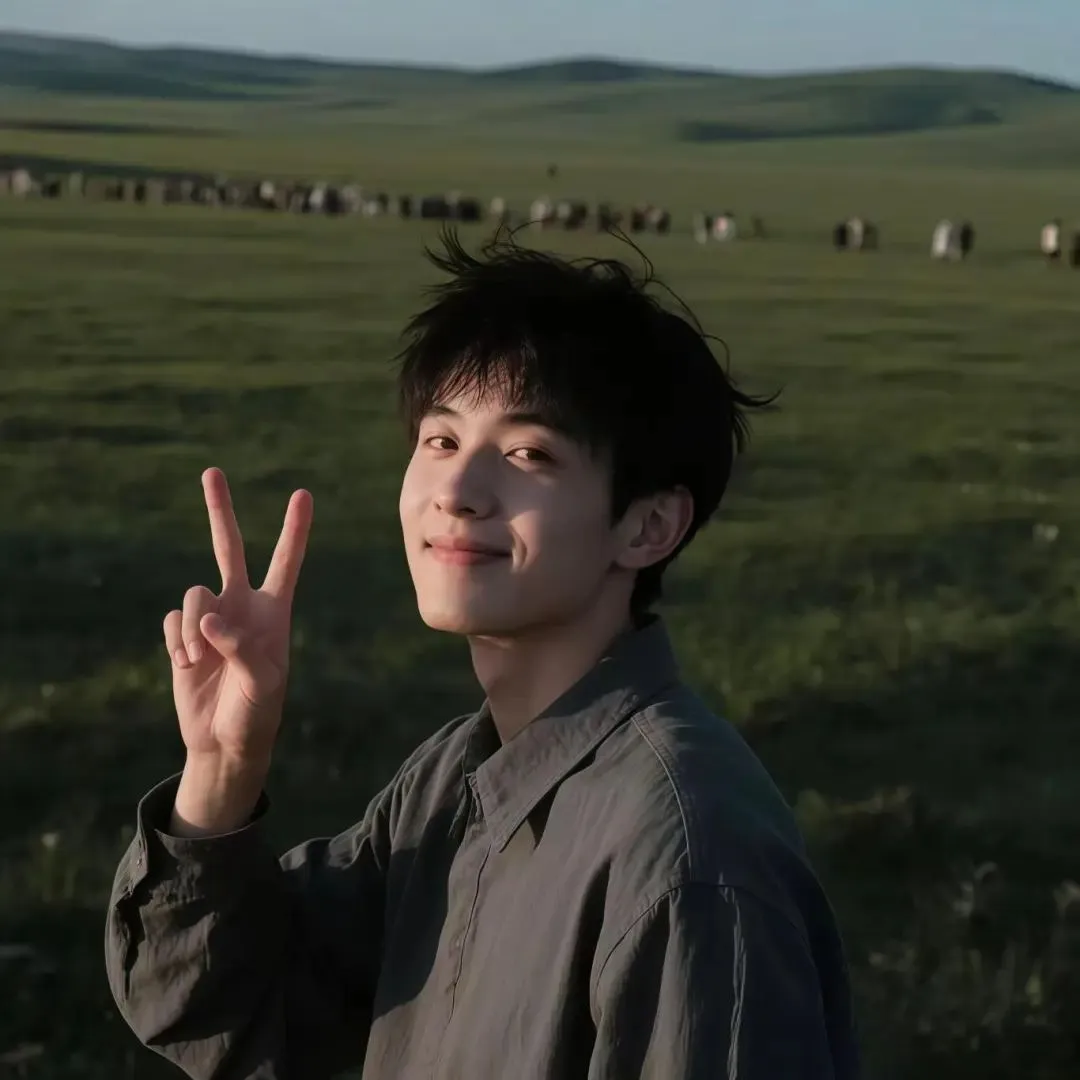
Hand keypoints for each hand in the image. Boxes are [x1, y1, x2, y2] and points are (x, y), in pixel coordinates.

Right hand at [164, 468, 312, 768]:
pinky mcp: (184, 634)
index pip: (286, 563)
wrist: (223, 740)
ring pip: (194, 593)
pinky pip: (174, 620)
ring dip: (194, 628)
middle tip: (212, 472)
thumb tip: (209, 620)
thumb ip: (242, 648)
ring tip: (200, 660)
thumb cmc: (256, 712)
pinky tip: (187, 665)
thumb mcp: (264, 684)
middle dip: (220, 510)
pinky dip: (177, 642)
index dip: (295, 530)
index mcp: (274, 612)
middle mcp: (242, 606)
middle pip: (229, 548)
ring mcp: (211, 618)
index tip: (303, 494)